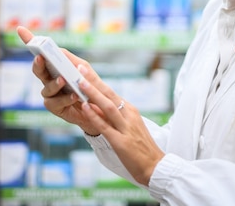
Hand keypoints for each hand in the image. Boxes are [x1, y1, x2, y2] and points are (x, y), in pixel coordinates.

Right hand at [16, 26, 100, 135]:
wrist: (98, 108)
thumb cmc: (90, 86)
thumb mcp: (86, 70)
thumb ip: (75, 62)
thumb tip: (61, 52)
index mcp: (55, 66)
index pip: (41, 52)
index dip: (30, 41)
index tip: (20, 29)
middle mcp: (49, 79)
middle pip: (38, 70)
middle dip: (38, 63)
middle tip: (40, 58)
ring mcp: (51, 94)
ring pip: (46, 88)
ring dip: (54, 83)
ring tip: (63, 80)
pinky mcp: (56, 108)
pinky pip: (55, 103)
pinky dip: (65, 98)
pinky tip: (74, 95)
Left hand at [77, 65, 164, 186]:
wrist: (155, 166)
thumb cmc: (140, 147)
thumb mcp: (128, 126)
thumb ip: (113, 116)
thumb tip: (94, 105)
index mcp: (130, 110)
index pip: (110, 92)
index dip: (96, 80)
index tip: (84, 69)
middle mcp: (129, 115)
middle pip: (108, 94)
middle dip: (93, 81)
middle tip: (79, 68)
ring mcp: (125, 128)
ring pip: (107, 106)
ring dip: (93, 93)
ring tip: (80, 82)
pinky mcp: (121, 142)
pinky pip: (105, 126)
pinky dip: (94, 116)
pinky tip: (85, 108)